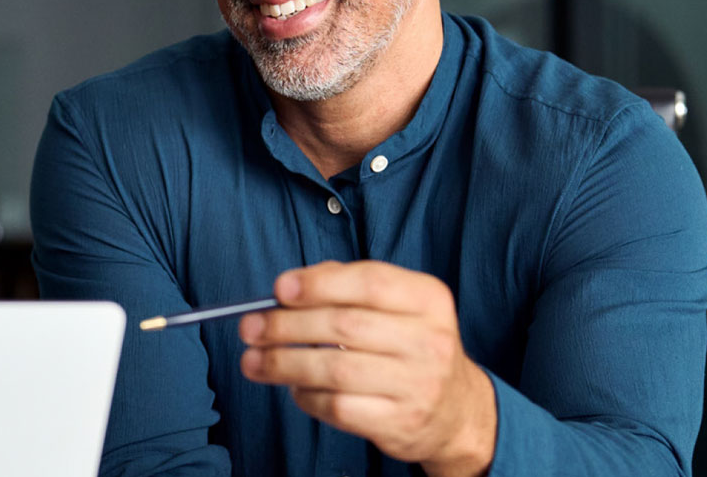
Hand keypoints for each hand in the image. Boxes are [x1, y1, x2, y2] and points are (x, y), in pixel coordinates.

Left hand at [237, 260, 494, 476]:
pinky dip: (306, 396)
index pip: (370, 282)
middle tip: (250, 328)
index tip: (279, 289)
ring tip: (253, 361)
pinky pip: (338, 407)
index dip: (319, 284)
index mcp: (428, 299)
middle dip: (286, 326)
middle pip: (344, 327)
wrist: (456, 409)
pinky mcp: (401, 423)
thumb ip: (346, 284)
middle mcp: (429, 341)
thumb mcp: (396, 305)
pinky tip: (293, 388)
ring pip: (335, 370)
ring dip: (283, 363)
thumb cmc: (408, 345)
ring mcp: (418, 385)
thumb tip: (287, 288)